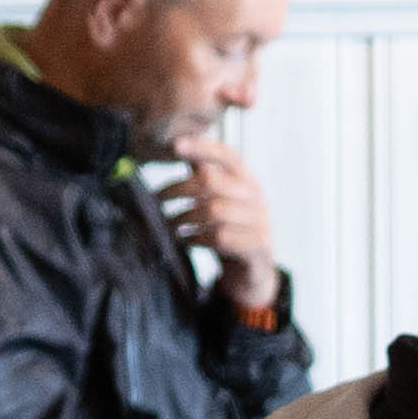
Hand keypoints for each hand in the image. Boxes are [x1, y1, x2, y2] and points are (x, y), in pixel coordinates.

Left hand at [163, 140, 276, 300]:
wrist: (252, 273)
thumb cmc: (231, 230)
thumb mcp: (221, 201)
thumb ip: (205, 176)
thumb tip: (179, 147)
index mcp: (247, 180)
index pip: (227, 155)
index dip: (202, 148)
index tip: (175, 145)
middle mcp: (256, 197)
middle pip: (212, 181)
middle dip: (179, 188)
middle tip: (158, 198)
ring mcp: (260, 221)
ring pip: (213, 210)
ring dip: (184, 217)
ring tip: (168, 223)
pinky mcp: (256, 246)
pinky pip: (220, 238)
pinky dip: (196, 238)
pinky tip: (184, 239)